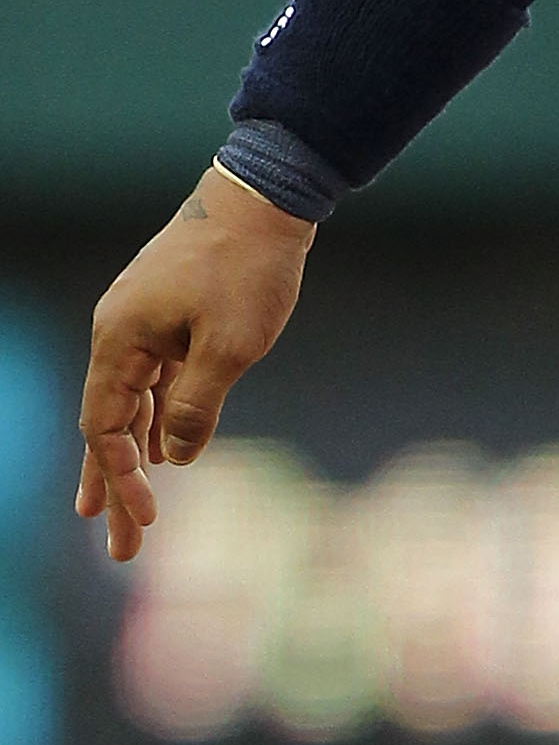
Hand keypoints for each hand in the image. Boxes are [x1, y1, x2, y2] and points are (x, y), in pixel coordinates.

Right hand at [76, 165, 316, 561]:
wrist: (269, 193)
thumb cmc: (249, 265)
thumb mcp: (231, 346)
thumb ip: (197, 407)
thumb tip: (175, 457)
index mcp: (120, 337)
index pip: (103, 427)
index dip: (122, 478)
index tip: (150, 518)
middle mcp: (119, 329)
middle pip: (110, 423)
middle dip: (117, 487)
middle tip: (120, 551)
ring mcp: (143, 318)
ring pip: (133, 402)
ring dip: (136, 455)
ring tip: (129, 514)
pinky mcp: (170, 310)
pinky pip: (156, 377)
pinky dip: (157, 415)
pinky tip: (162, 448)